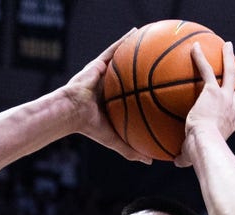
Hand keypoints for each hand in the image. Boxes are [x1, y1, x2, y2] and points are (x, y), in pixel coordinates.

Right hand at [61, 29, 152, 164]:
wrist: (72, 112)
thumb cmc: (90, 127)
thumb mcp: (114, 140)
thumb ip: (131, 150)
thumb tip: (150, 161)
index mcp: (114, 102)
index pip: (133, 95)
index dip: (146, 91)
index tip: (163, 90)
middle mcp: (110, 86)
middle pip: (131, 75)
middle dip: (145, 69)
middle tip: (162, 65)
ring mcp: (104, 74)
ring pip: (123, 59)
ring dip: (136, 49)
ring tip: (152, 41)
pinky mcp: (98, 64)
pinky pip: (113, 49)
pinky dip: (124, 40)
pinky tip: (136, 32)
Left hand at [175, 41, 234, 166]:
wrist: (205, 144)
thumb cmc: (201, 154)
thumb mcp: (194, 156)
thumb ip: (185, 157)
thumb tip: (176, 162)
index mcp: (233, 123)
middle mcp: (234, 108)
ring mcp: (226, 98)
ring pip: (231, 72)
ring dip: (229, 57)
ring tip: (227, 45)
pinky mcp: (213, 92)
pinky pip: (207, 69)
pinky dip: (201, 57)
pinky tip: (194, 47)